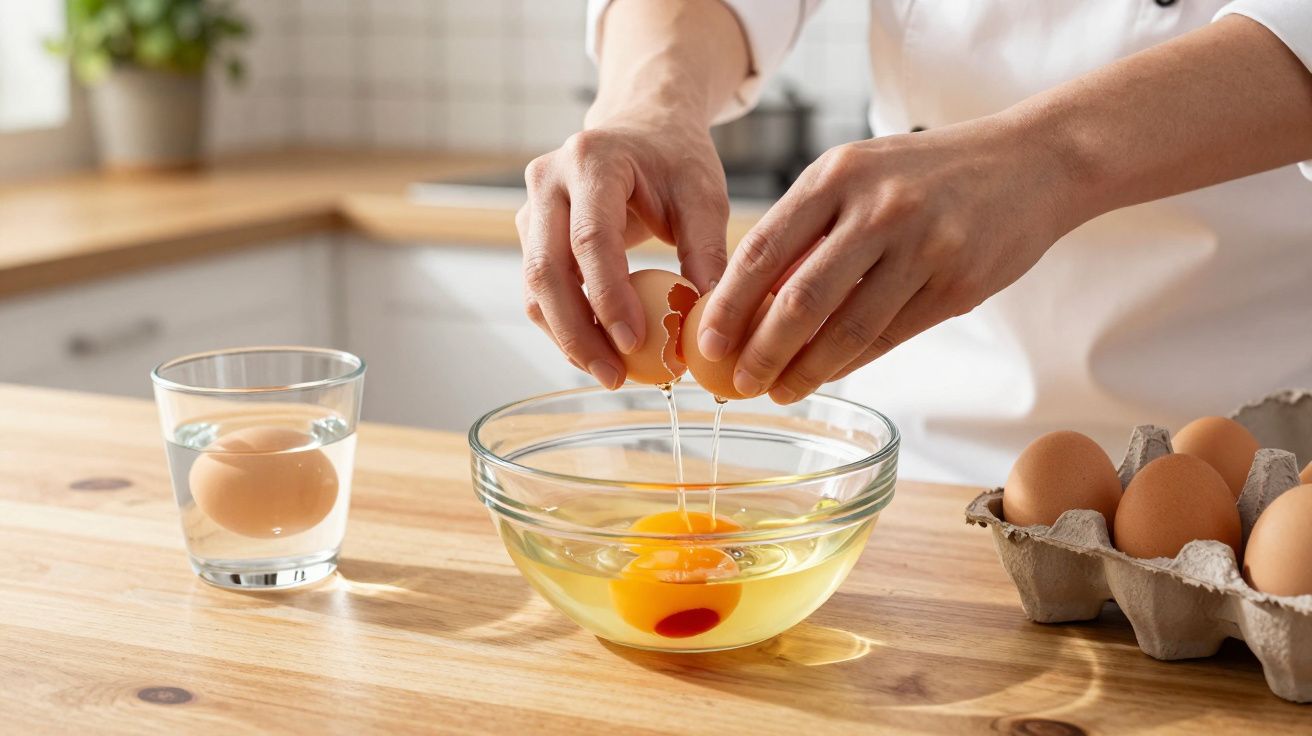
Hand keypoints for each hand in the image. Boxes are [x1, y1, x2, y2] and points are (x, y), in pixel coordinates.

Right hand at [517, 114, 728, 388]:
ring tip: (611, 374)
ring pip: (535, 287)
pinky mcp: (532, 234)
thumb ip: (707, 253)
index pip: (591, 238)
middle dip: (578, 332)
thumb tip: (708, 324)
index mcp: (592, 160)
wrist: (641, 128)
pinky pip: (539, 290)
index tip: (635, 343)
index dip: (609, 296)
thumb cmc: (676, 159)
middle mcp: (549, 180)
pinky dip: (565, 326)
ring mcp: (533, 207)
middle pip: (547, 270)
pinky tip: (599, 352)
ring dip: (568, 338)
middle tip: (616, 377)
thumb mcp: (703, 196)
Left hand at [695, 116, 1082, 402]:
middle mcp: (878, 208)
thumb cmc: (925, 174)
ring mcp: (922, 248)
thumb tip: (747, 300)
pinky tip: (825, 375)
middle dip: (760, 351)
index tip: (705, 343)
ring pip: (846, 329)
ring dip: (804, 371)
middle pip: (799, 299)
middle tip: (737, 383)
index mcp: (838, 174)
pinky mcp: (957, 285)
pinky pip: (890, 337)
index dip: (727, 303)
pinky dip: (851, 363)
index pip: (763, 248)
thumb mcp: (859, 173)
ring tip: (778, 390)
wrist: (1031, 162)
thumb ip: (808, 227)